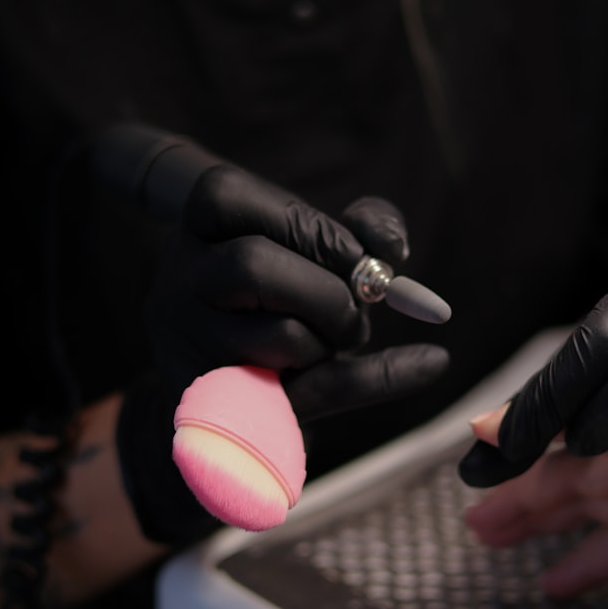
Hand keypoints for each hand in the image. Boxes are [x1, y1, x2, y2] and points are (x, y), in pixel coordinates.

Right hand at [117, 156, 447, 542]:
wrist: (231, 398)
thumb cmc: (277, 305)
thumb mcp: (308, 256)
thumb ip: (356, 229)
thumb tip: (391, 249)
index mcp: (193, 236)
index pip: (225, 196)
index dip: (303, 222)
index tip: (352, 253)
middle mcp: (177, 289)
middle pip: (252, 266)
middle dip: (327, 287)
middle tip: (358, 305)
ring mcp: (191, 354)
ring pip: (279, 336)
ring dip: (332, 337)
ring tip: (337, 340)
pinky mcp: (230, 412)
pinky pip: (315, 394)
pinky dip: (383, 377)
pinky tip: (431, 361)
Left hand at [464, 408, 607, 608]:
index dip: (587, 557)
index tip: (554, 577)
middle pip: (586, 502)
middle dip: (539, 519)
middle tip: (490, 533)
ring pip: (570, 480)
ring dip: (522, 501)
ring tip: (480, 522)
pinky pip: (568, 454)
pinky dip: (528, 461)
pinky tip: (496, 461)